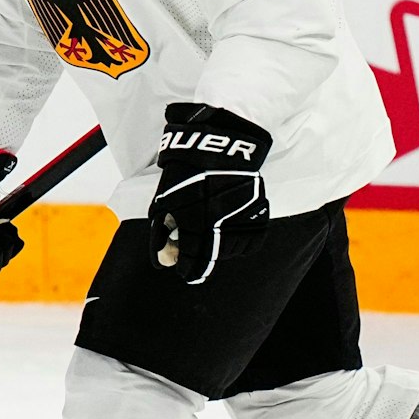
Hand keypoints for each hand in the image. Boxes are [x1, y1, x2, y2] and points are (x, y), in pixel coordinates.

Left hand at [148, 103, 272, 283]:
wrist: (218, 145)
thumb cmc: (186, 170)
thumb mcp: (165, 199)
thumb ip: (161, 229)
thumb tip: (162, 254)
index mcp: (195, 224)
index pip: (192, 261)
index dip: (187, 270)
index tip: (184, 273)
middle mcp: (220, 225)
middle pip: (213, 257)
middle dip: (203, 263)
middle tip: (197, 263)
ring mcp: (240, 217)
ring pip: (233, 250)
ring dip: (221, 251)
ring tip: (212, 244)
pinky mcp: (257, 209)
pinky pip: (252, 238)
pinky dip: (242, 242)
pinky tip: (231, 236)